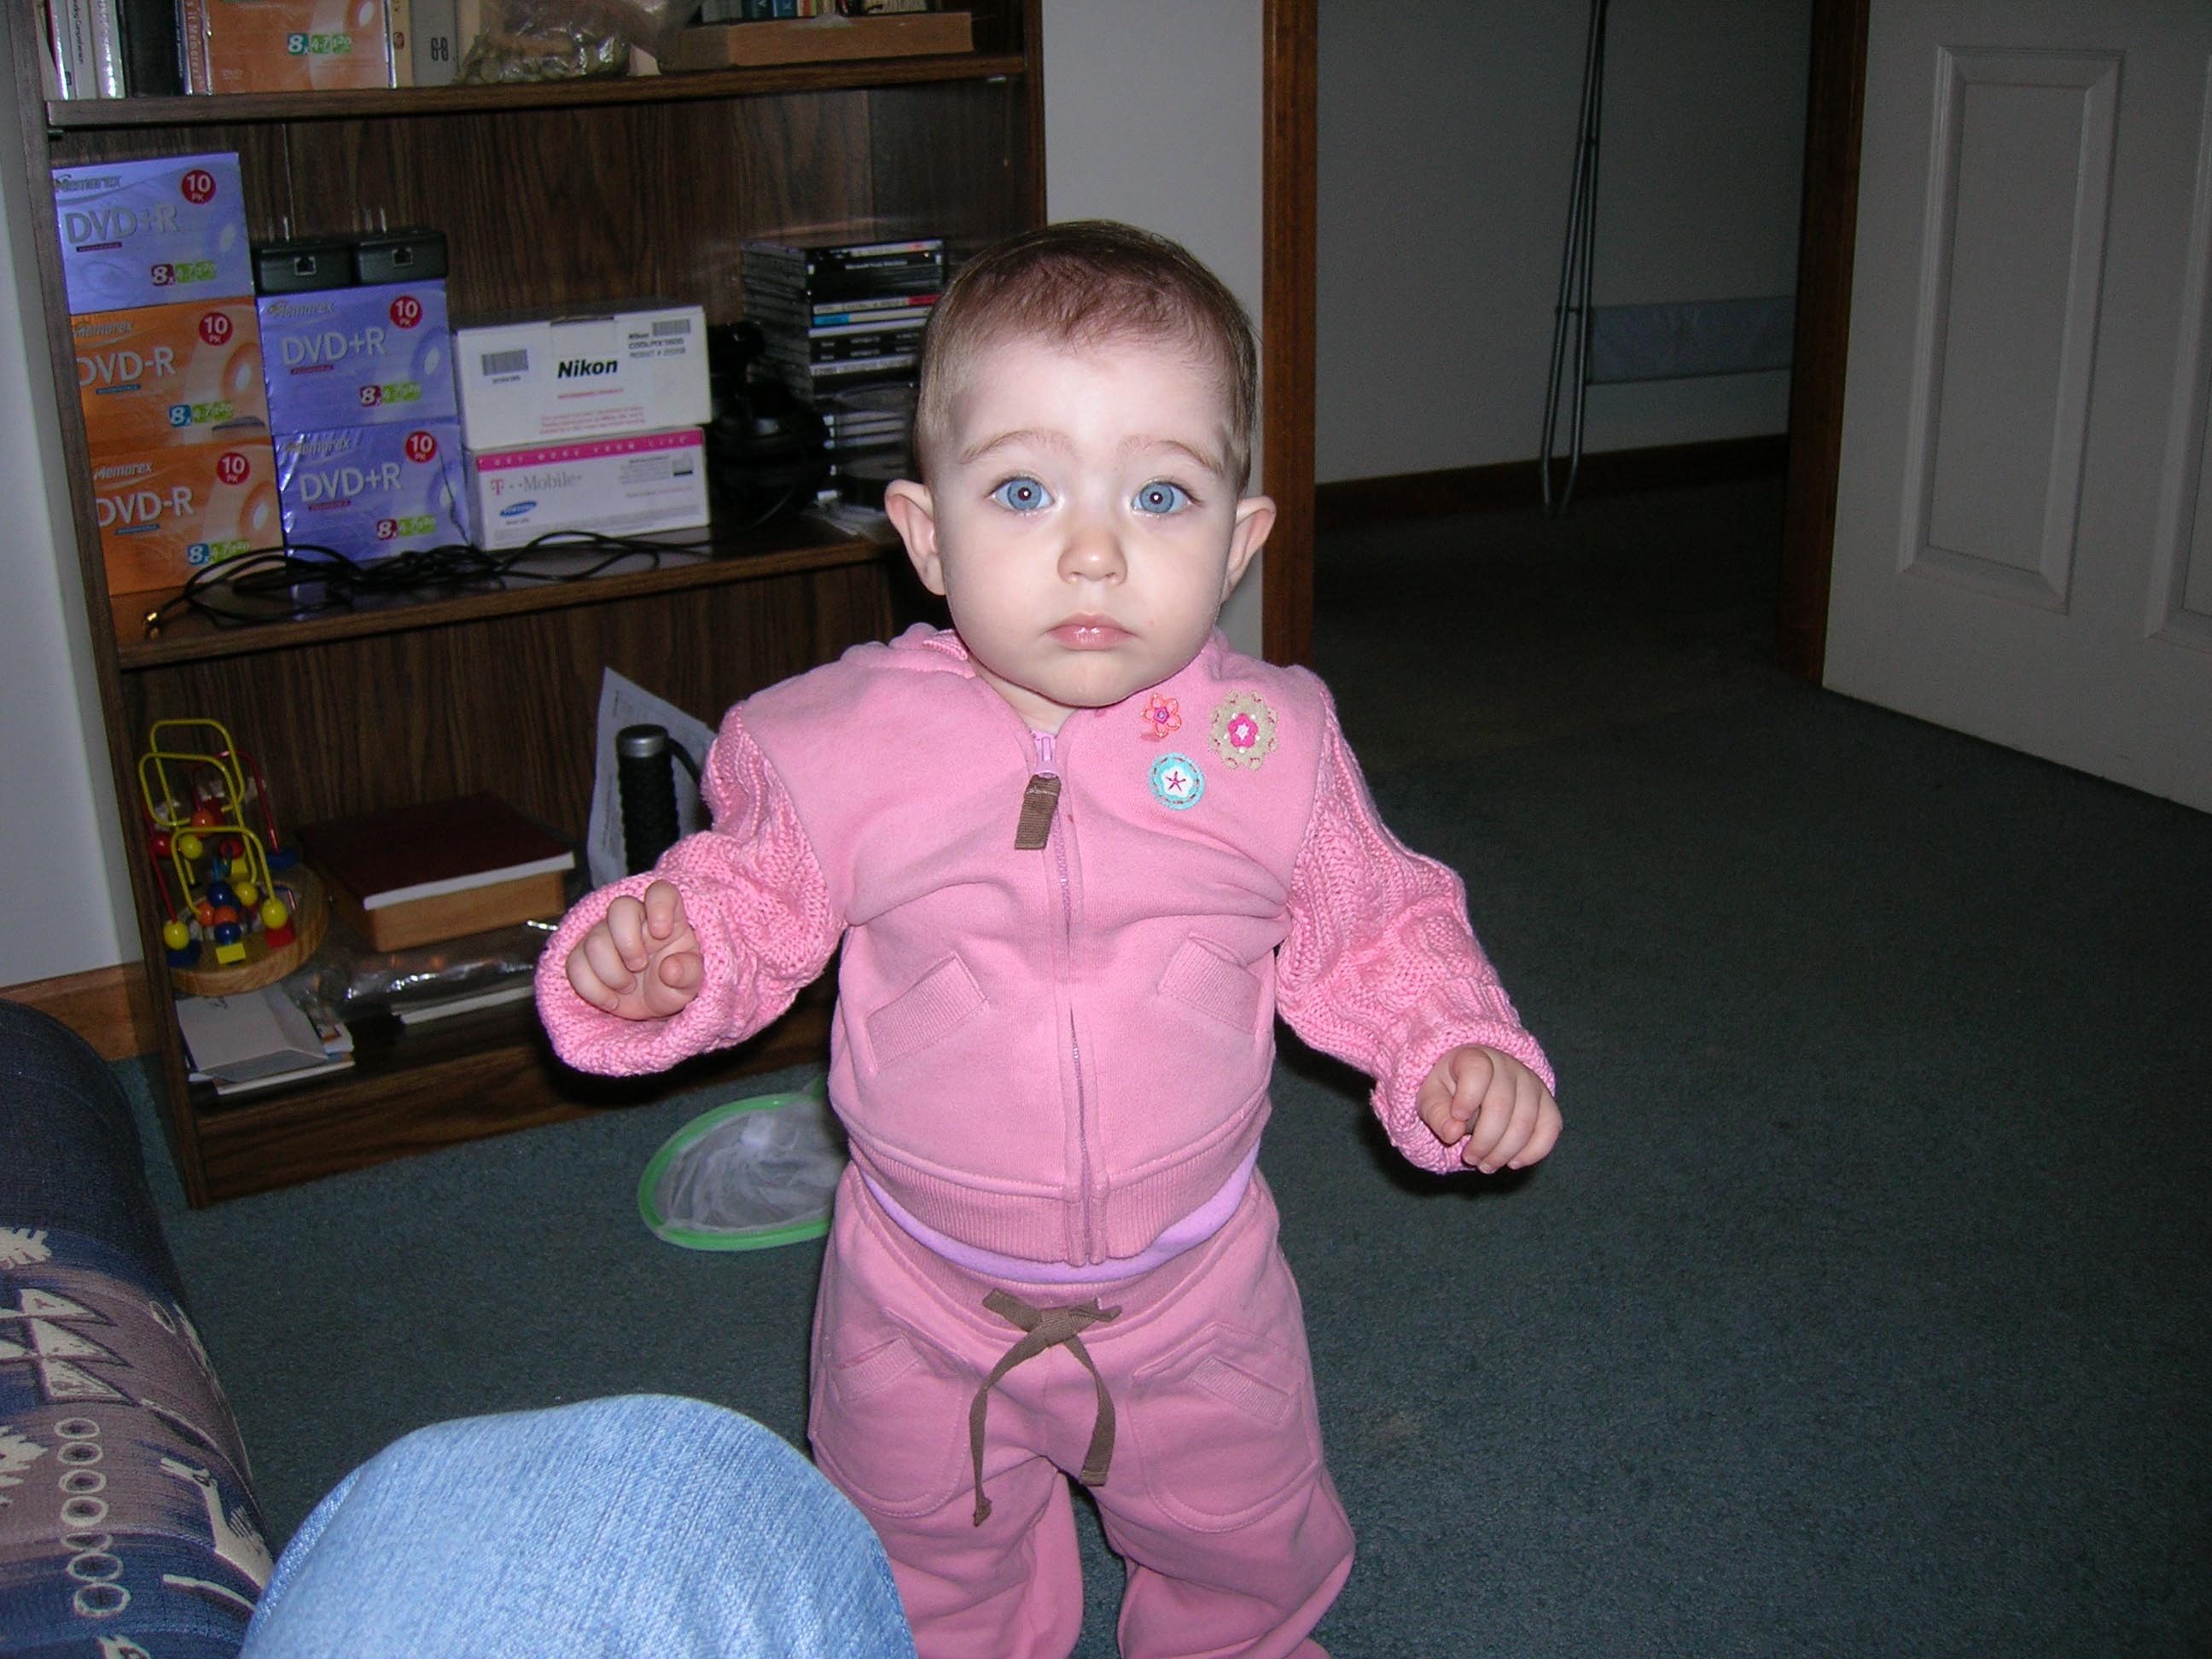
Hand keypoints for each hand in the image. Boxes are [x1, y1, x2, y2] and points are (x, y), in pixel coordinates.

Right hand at [564, 880, 703, 1020]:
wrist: (652, 1005)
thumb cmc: (675, 983)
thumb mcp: (693, 983)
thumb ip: (689, 973)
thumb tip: (671, 968)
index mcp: (668, 916)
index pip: (661, 892)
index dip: (659, 906)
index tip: (662, 933)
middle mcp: (634, 920)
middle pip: (620, 907)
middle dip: (628, 943)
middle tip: (640, 966)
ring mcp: (606, 935)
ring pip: (595, 941)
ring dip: (612, 973)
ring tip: (628, 987)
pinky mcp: (583, 955)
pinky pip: (575, 964)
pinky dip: (592, 988)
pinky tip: (610, 1000)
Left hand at [1417, 1045, 1561, 1172]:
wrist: (1475, 1084)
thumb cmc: (1449, 1090)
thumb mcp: (1431, 1098)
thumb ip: (1436, 1113)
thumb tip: (1452, 1133)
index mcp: (1474, 1057)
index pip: (1477, 1071)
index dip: (1467, 1098)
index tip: (1457, 1117)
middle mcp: (1508, 1065)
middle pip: (1502, 1106)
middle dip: (1484, 1141)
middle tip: (1470, 1158)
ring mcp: (1531, 1083)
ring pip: (1526, 1122)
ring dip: (1505, 1152)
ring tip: (1486, 1164)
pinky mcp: (1546, 1102)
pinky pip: (1550, 1127)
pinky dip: (1534, 1151)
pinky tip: (1514, 1162)